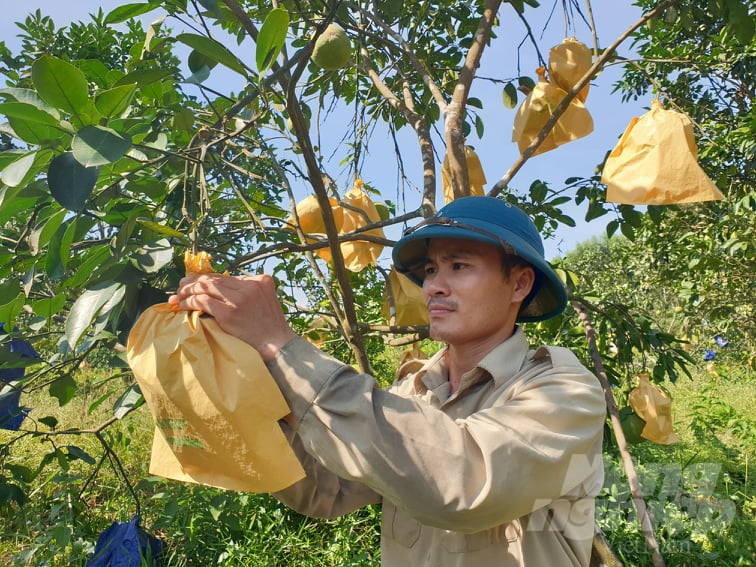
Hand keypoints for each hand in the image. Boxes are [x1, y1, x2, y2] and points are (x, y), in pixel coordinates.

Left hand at [168, 274, 297, 362]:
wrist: (278, 346)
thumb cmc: (270, 328)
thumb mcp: (265, 301)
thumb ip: (249, 292)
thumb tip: (221, 291)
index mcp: (260, 280)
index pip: (226, 277)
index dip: (207, 279)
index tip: (194, 283)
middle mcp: (250, 286)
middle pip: (214, 279)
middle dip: (193, 282)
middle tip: (180, 286)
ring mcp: (239, 299)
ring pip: (205, 288)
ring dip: (188, 291)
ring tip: (177, 296)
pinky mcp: (229, 313)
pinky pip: (202, 302)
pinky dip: (189, 302)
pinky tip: (182, 306)